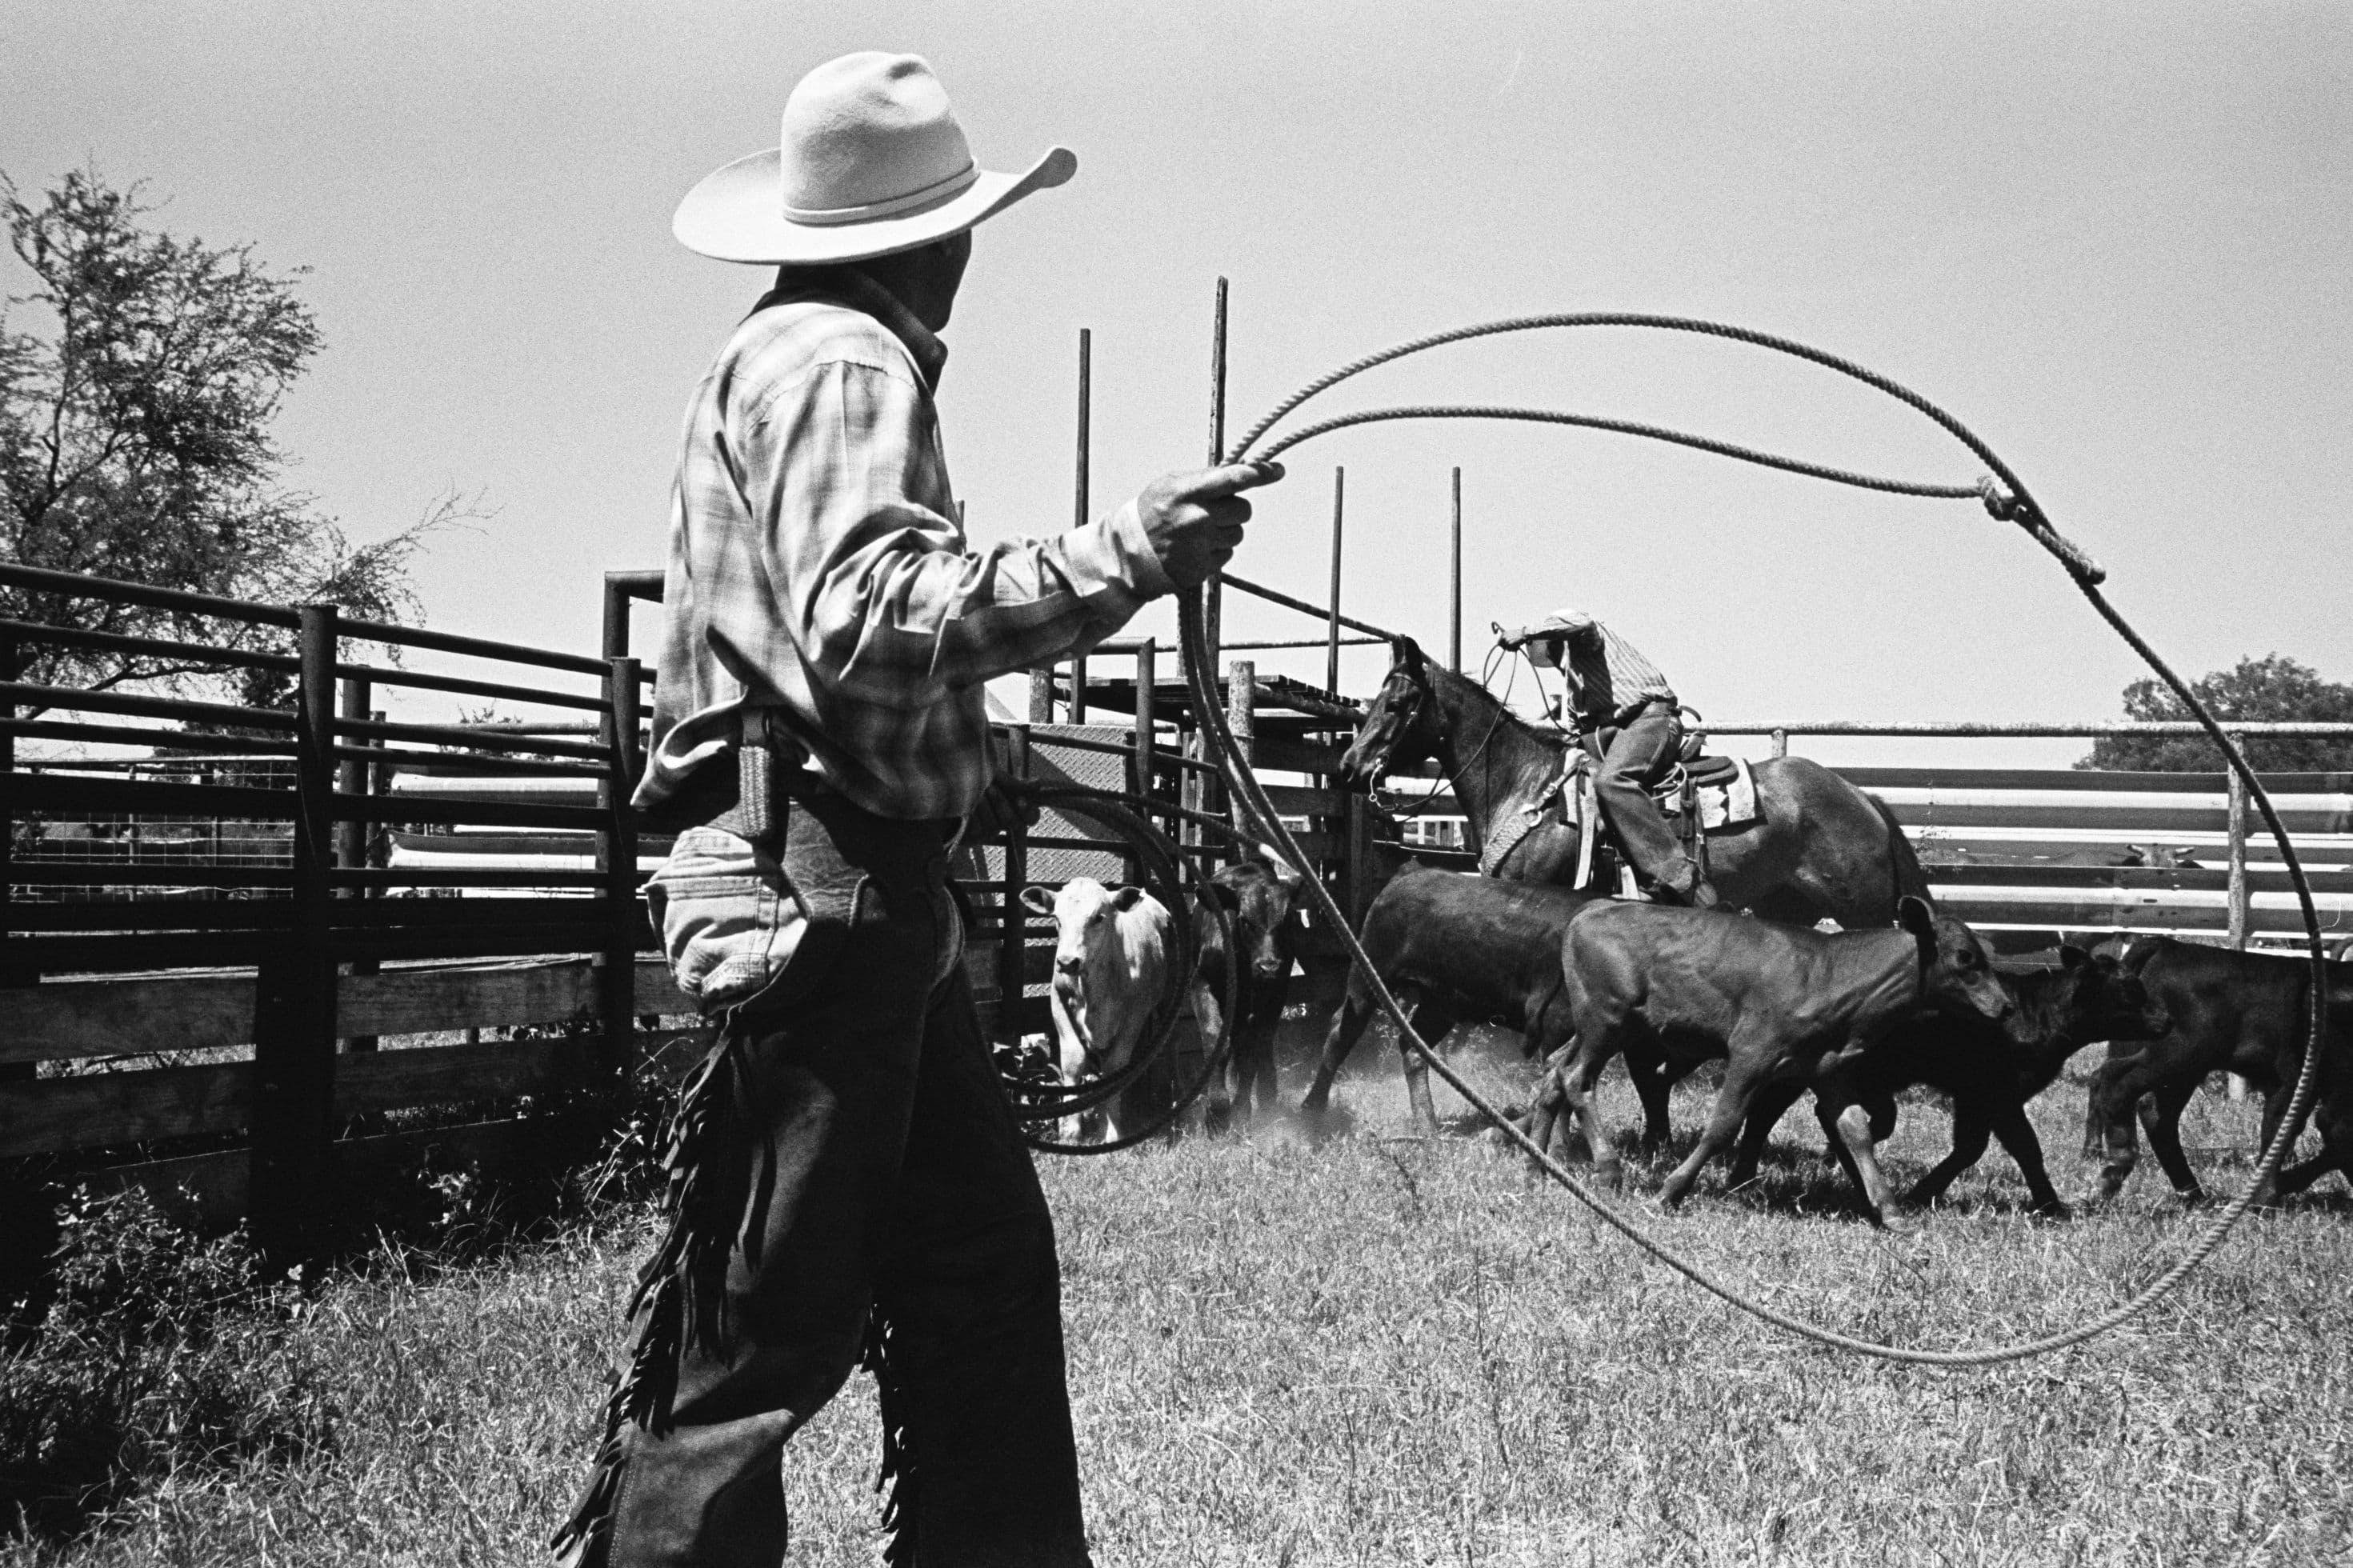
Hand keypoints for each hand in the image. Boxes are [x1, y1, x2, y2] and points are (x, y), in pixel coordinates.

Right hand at [1135, 461, 1284, 588]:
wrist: (1129, 554)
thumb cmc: (1153, 512)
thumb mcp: (1171, 485)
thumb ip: (1205, 478)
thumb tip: (1244, 469)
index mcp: (1188, 491)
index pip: (1233, 478)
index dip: (1260, 473)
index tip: (1278, 471)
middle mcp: (1197, 518)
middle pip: (1243, 509)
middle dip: (1235, 508)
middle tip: (1214, 510)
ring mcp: (1201, 545)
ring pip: (1238, 532)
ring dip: (1225, 530)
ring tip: (1199, 531)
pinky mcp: (1204, 567)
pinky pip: (1228, 553)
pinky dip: (1216, 549)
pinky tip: (1195, 547)